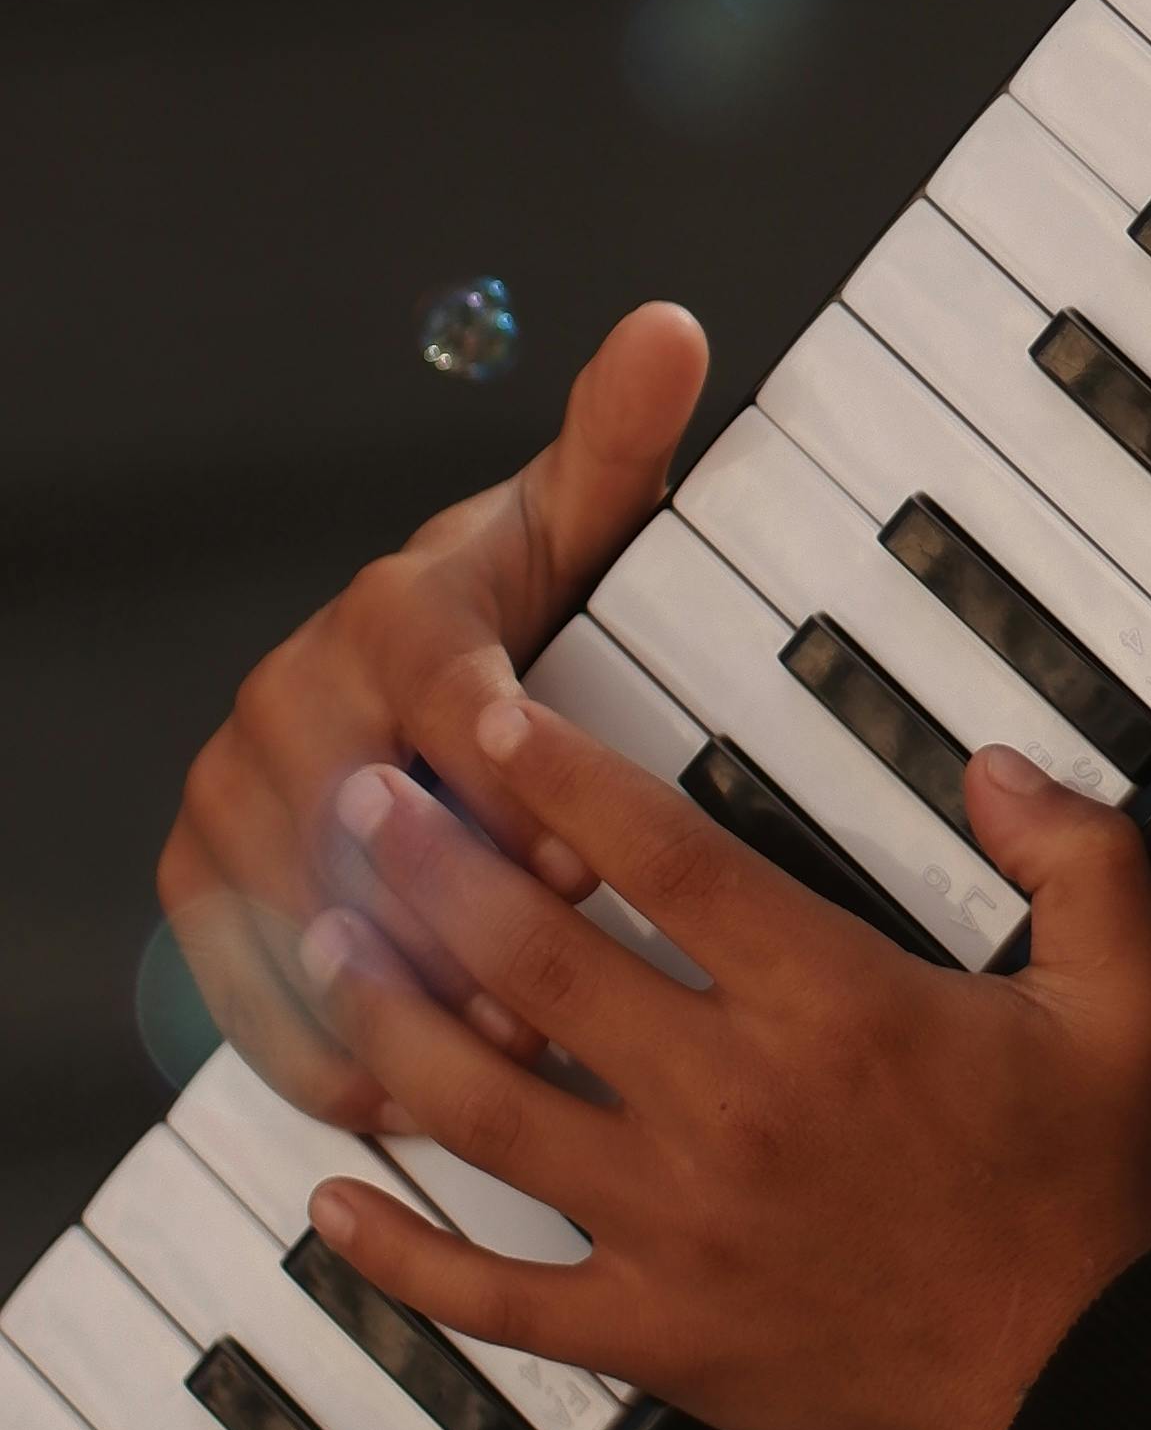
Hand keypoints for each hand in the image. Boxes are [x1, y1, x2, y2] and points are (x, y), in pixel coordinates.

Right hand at [156, 303, 709, 1130]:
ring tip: (499, 1066)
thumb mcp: (592, 524)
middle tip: (561, 1004)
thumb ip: (622, 443)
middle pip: (364, 834)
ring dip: (398, 1001)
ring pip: (301, 919)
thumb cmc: (538, 598)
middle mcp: (290, 693)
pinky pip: (242, 982)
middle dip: (464, 923)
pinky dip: (318, 1047)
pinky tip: (405, 1100)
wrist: (424, 665)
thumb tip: (669, 330)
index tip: (581, 864)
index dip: (515, 792)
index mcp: (392, 611)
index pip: (448, 704)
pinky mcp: (202, 873)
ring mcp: (232, 787)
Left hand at [285, 691, 1150, 1429]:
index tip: (488, 719)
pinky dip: (398, 1251)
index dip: (562, 775)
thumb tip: (999, 764)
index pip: (663, 858)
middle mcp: (732, 1103)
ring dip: (387, 1022)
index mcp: (833, 1006)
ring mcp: (675, 1225)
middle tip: (362, 804)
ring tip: (326, 952)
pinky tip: (334, 1199)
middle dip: (431, 868)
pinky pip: (491, 1291)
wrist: (1073, 1378)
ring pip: (484, 1108)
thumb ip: (1078, 855)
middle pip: (535, 962)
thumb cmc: (1083, 1181)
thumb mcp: (1128, 996)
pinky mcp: (651, 1330)